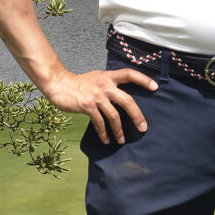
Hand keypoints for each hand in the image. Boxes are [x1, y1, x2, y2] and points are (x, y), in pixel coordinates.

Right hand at [41, 68, 157, 144]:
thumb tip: (123, 100)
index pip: (130, 74)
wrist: (59, 84)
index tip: (155, 88)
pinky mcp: (87, 105)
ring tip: (122, 140)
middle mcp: (105, 85)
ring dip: (119, 130)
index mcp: (109, 77)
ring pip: (114, 116)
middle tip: (143, 128)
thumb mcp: (97, 78)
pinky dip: (104, 133)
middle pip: (127, 101)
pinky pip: (100, 122)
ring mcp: (96, 95)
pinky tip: (106, 140)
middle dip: (137, 116)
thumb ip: (110, 85)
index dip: (143, 80)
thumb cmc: (80, 84)